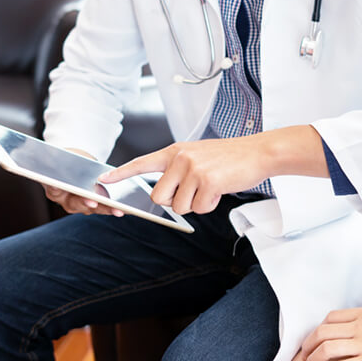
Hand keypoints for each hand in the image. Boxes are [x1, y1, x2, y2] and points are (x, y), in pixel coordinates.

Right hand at [43, 148, 123, 216]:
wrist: (78, 167)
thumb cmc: (70, 161)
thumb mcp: (65, 158)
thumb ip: (60, 160)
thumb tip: (54, 156)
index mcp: (54, 188)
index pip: (54, 188)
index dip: (56, 188)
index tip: (61, 187)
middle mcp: (65, 201)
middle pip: (74, 203)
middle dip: (85, 202)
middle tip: (92, 202)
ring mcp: (80, 206)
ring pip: (92, 209)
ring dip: (105, 209)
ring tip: (117, 209)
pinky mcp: (94, 207)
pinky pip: (104, 208)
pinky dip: (114, 208)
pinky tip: (125, 207)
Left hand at [99, 137, 268, 214]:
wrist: (257, 153)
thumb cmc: (229, 157)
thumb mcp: (198, 155)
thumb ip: (179, 169)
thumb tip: (165, 194)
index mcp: (175, 151)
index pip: (142, 163)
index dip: (121, 173)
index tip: (104, 180)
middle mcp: (180, 159)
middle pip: (158, 197)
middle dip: (175, 202)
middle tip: (194, 192)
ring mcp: (193, 170)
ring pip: (179, 206)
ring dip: (196, 204)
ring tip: (211, 187)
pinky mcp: (208, 182)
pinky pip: (199, 208)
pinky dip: (210, 205)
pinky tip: (220, 190)